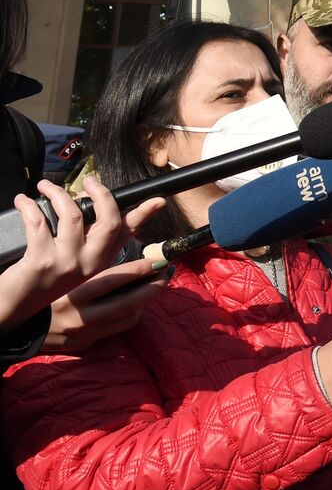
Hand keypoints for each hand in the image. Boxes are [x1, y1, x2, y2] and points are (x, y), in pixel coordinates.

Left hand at [0, 178, 163, 328]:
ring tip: (45, 186)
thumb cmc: (41, 282)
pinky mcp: (42, 260)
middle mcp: (89, 263)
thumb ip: (87, 240)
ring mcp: (68, 262)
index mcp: (100, 261)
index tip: (158, 201)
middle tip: (89, 182)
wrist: (15, 307)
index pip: (126, 233)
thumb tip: (87, 204)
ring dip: (57, 193)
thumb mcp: (73, 265)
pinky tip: (22, 201)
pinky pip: (38, 221)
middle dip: (100, 194)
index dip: (143, 214)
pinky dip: (29, 206)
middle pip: (108, 220)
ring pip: (73, 214)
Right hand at [42, 257, 168, 352]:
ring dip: (146, 301)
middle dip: (153, 287)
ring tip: (156, 285)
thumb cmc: (39, 296)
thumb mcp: (61, 280)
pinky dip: (131, 315)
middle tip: (167, 273)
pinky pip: (117, 329)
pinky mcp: (87, 344)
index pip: (112, 281)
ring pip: (128, 318)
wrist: (16, 329)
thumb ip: (88, 272)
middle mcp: (80, 317)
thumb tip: (121, 255)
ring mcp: (85, 334)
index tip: (157, 260)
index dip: (138, 270)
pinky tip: (137, 304)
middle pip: (128, 303)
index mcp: (71, 296)